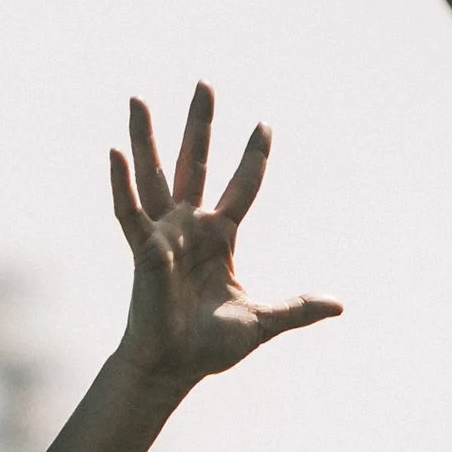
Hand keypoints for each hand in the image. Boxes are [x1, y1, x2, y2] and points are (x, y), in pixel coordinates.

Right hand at [110, 83, 340, 393]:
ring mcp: (164, 233)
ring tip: (138, 98)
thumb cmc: (209, 346)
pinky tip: (113, 153)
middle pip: (197, 162)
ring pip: (155, 174)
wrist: (174, 368)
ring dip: (146, 137)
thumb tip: (338, 306)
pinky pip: (129, 212)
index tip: (264, 125)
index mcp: (219, 237)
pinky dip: (121, 184)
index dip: (253, 157)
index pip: (242, 186)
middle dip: (200, 124)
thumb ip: (297, 310)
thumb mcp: (262, 321)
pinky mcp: (144, 250)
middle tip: (205, 83)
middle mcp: (190, 226)